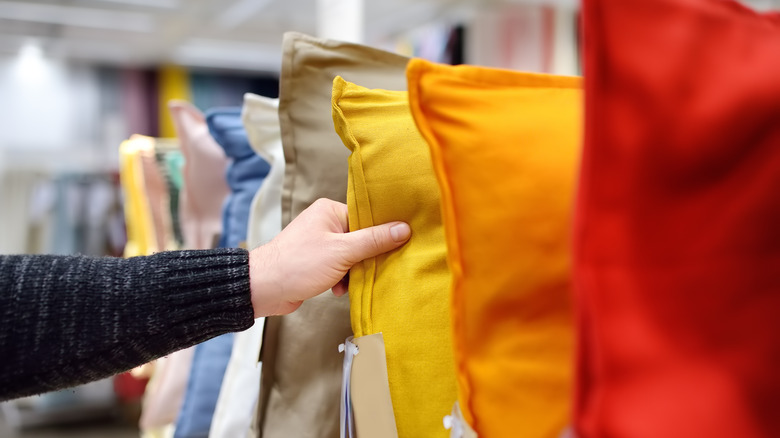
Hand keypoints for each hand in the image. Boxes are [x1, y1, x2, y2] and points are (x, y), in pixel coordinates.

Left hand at [248, 198, 410, 315]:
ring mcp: (320, 243)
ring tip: (348, 282)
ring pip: (352, 256)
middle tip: (373, 269)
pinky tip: (338, 289)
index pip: (367, 218)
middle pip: (361, 238)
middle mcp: (325, 223)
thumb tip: (404, 228)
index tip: (398, 245)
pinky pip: (340, 267)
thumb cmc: (300, 264)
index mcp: (330, 210)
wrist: (265, 288)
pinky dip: (342, 279)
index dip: (381, 233)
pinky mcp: (316, 262)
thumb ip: (374, 240)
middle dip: (366, 258)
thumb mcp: (343, 251)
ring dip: (353, 272)